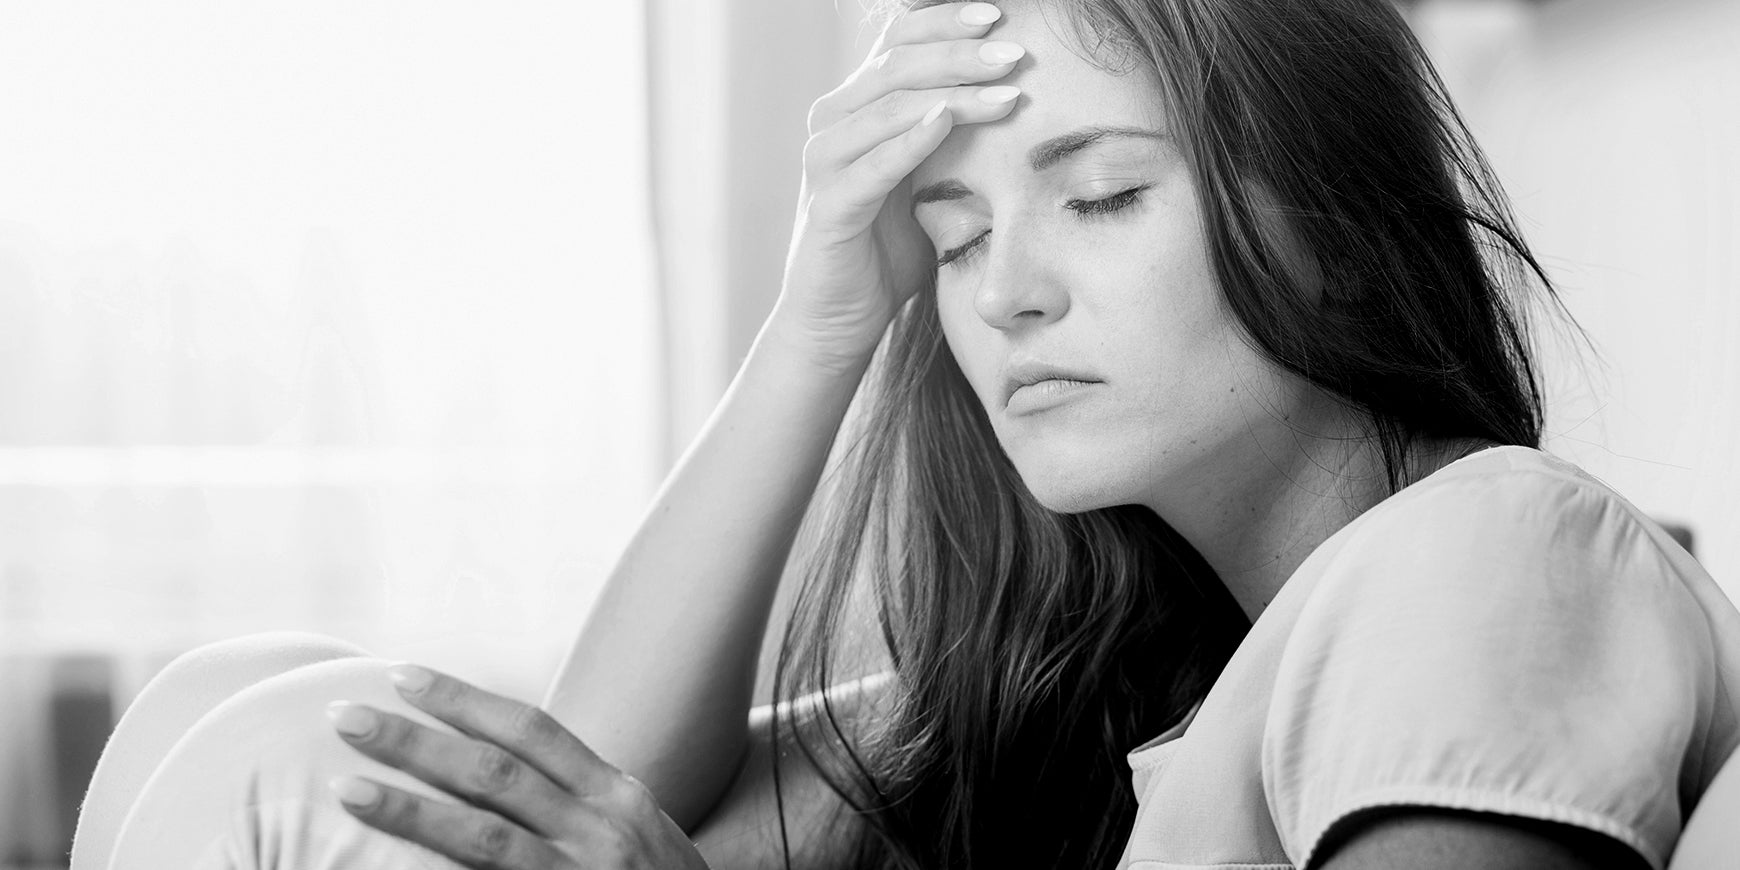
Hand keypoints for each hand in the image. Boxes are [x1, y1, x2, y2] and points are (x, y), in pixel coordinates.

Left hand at [326, 664, 708, 869]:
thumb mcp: (636, 829)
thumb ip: (577, 799)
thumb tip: (494, 765)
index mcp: (616, 793)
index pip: (530, 729)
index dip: (463, 700)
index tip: (402, 676)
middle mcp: (602, 828)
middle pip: (493, 773)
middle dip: (414, 740)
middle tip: (344, 716)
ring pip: (481, 837)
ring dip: (408, 809)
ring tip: (346, 788)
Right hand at [772, 1, 1022, 370]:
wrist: (842, 319)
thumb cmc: (892, 248)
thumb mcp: (930, 179)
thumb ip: (955, 134)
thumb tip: (1020, 91)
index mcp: (857, 107)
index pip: (900, 41)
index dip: (947, 21)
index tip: (1002, 12)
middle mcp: (832, 123)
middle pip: (897, 63)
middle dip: (961, 52)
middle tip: (1017, 50)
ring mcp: (824, 163)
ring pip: (889, 106)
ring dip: (952, 92)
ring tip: (1008, 89)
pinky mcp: (826, 208)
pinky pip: (870, 166)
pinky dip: (910, 140)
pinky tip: (948, 121)